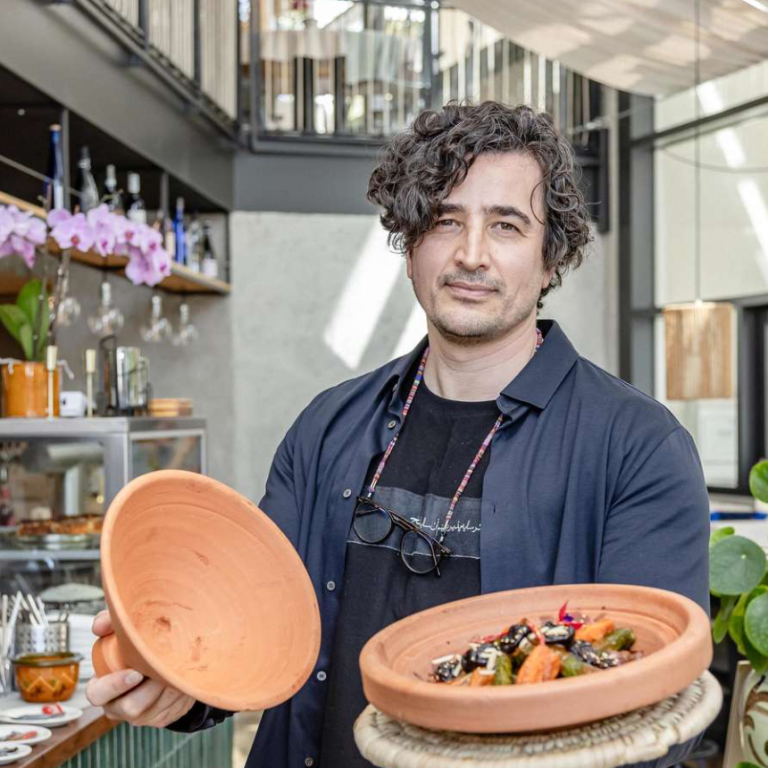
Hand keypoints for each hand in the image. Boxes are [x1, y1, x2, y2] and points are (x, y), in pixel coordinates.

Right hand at [85, 611, 195, 727]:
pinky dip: (180, 690)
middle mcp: (118, 705)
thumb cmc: (134, 647)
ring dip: (168, 685)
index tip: (135, 673)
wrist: (161, 661)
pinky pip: (172, 708)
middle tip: (162, 670)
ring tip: (176, 666)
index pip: (97, 694)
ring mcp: (140, 715)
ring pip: (155, 707)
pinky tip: (182, 675)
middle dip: (149, 689)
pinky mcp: (160, 718)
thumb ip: (108, 623)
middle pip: (130, 707)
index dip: (114, 686)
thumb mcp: (118, 632)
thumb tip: (99, 626)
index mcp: (102, 687)